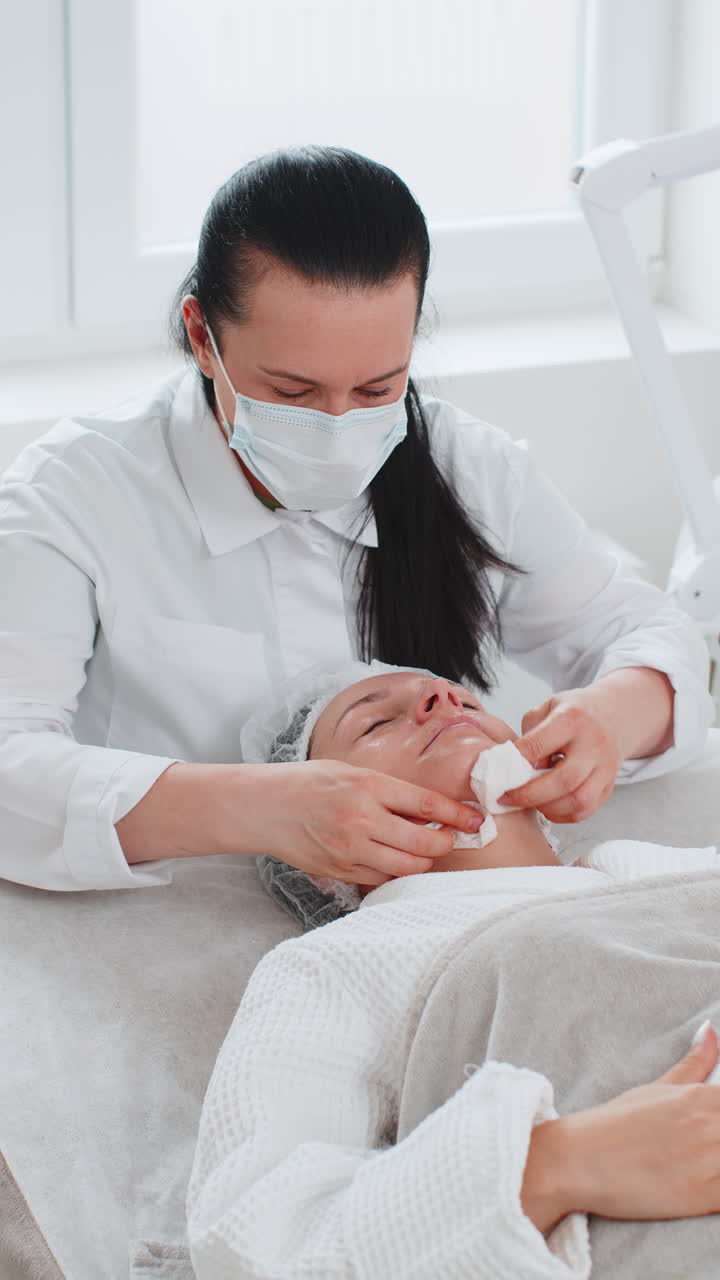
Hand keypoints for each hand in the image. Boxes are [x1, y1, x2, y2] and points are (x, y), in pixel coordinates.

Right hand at [242, 759, 484, 884]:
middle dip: (446, 842)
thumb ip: (389, 792)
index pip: (425, 804)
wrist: (264, 806)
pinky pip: (382, 879)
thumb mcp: (352, 773)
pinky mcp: (340, 871)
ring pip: (407, 866)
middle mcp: (360, 819)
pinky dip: (397, 871)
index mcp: (367, 786)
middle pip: (423, 842)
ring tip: (425, 848)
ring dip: (424, 859)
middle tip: (451, 837)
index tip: (476, 820)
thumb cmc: (310, 783)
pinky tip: (396, 858)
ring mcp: (349, 849)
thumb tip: (430, 811)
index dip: (457, 815)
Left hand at [497, 687, 622, 823]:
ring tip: (531, 803)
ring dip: (549, 808)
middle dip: (531, 795)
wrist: (613, 714)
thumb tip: (517, 770)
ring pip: (579, 800)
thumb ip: (530, 736)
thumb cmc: (573, 713)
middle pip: (565, 780)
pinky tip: (549, 807)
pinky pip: (587, 810)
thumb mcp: (546, 709)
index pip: (539, 745)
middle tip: (507, 798)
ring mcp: (606, 767)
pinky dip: (564, 815)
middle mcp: (594, 744)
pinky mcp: (610, 785)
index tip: (498, 774)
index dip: (516, 762)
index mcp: (572, 720)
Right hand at [553, 1023, 719, 1221]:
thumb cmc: (615, 1124)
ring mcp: (709, 1161)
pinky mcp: (703, 1196)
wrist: (577, 1162)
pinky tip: (706, 1186)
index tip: (715, 1125)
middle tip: (708, 1144)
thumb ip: (694, 1063)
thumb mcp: (656, 1089)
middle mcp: (710, 1125)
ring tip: (705, 1163)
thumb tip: (710, 1030)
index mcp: (702, 1097)